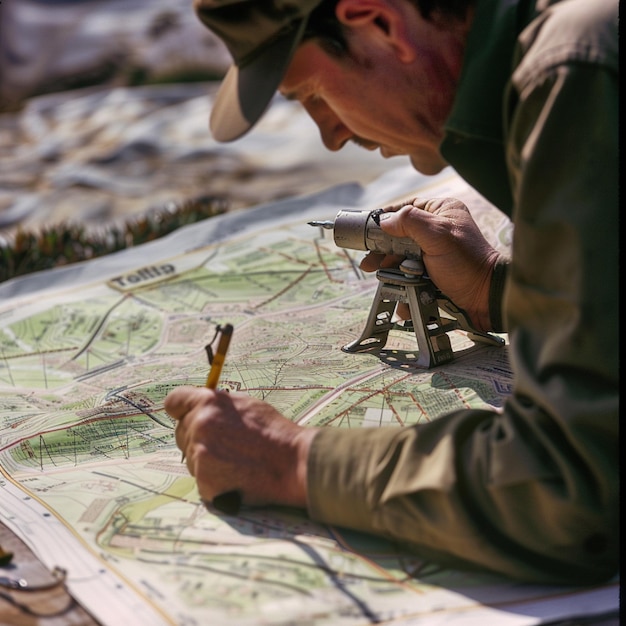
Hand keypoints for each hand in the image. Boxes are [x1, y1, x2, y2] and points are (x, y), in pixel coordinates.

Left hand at [165, 386, 316, 508]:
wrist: (292, 463)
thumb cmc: (274, 432)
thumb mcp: (246, 404)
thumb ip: (218, 404)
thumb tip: (201, 406)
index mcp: (208, 403)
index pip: (174, 402)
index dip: (180, 409)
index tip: (185, 415)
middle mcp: (199, 426)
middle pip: (180, 432)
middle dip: (195, 436)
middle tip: (224, 444)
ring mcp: (200, 455)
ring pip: (190, 457)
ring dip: (206, 459)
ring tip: (235, 461)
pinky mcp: (204, 481)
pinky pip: (200, 479)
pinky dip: (214, 480)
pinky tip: (235, 476)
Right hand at [360, 197, 502, 331]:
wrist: (485, 298)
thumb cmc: (467, 264)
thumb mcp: (438, 235)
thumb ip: (409, 222)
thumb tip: (383, 221)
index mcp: (441, 211)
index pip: (405, 209)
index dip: (384, 220)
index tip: (366, 232)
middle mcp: (436, 230)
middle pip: (398, 236)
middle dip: (384, 252)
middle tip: (370, 263)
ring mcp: (433, 253)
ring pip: (401, 258)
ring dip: (392, 271)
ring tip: (385, 279)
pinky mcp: (432, 273)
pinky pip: (409, 275)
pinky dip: (403, 285)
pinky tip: (400, 292)